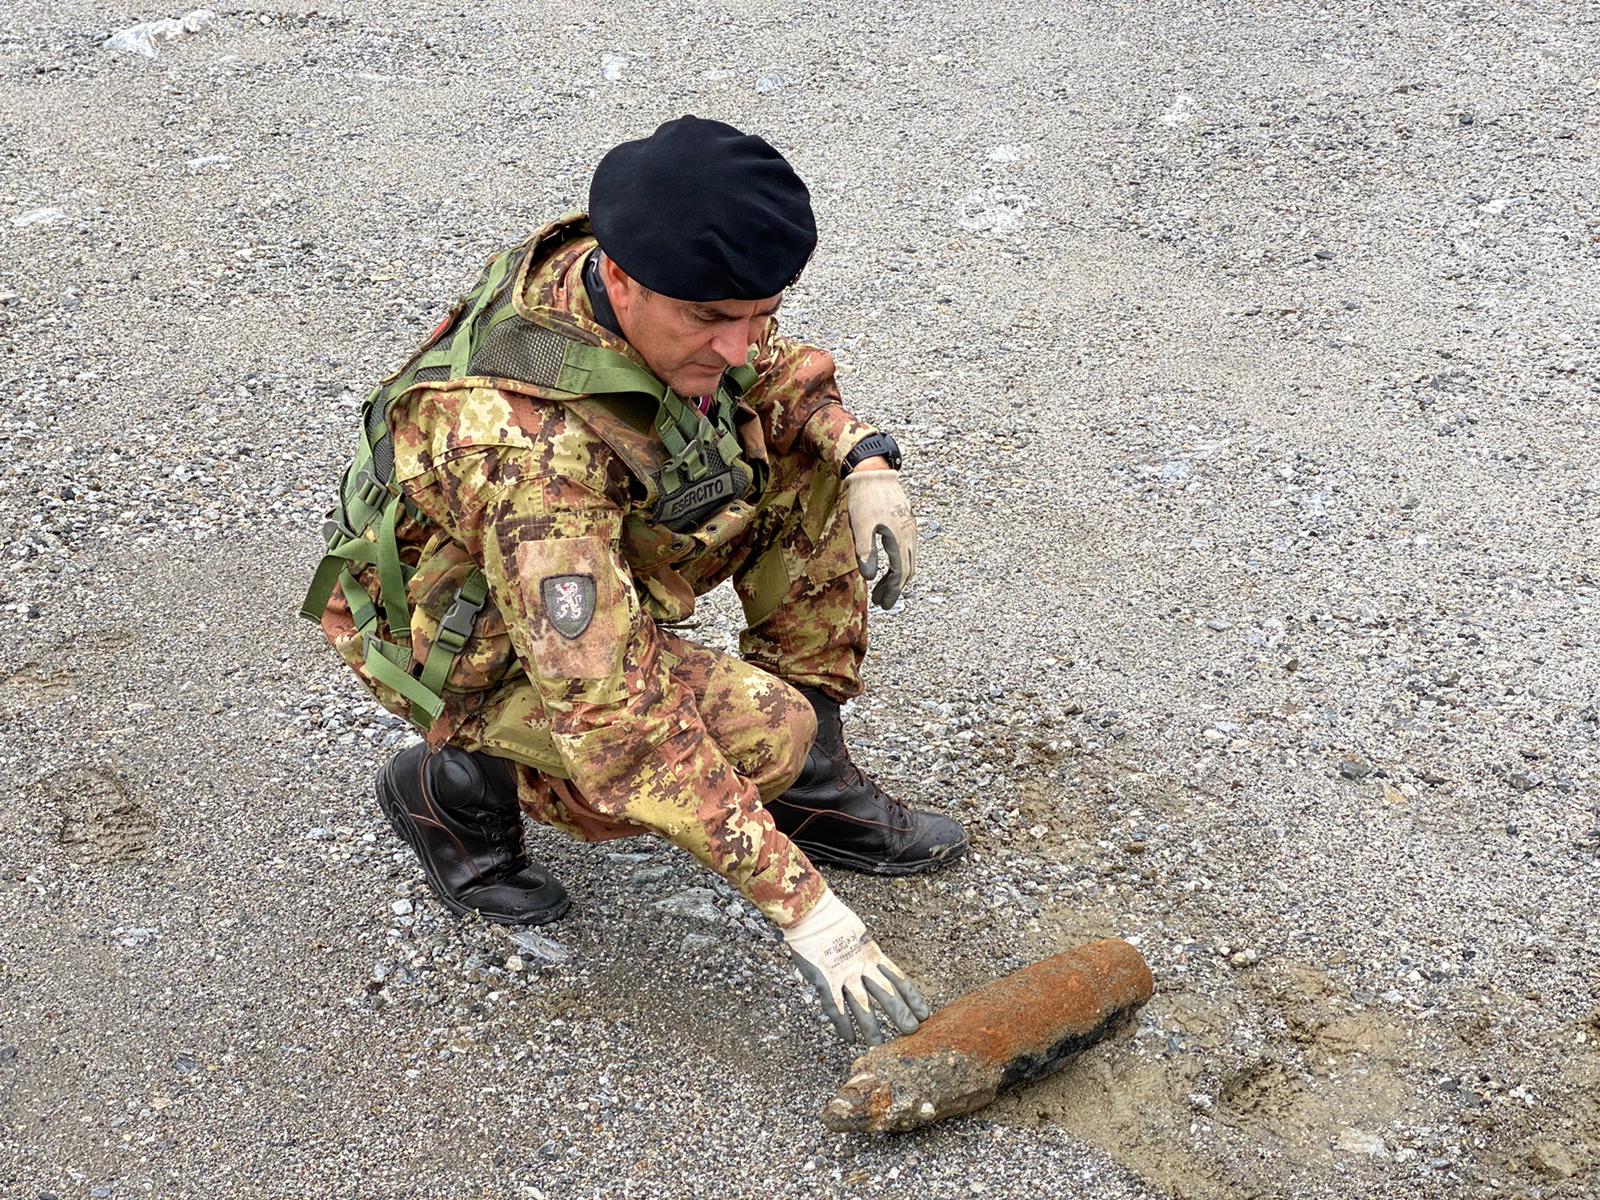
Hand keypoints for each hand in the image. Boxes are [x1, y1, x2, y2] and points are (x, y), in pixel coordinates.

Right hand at [782, 888, 930, 1044]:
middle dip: (900, 1014)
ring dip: (872, 1028)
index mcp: (872, 955)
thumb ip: (866, 954)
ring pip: (862, 1005)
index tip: (925, 1014)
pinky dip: (842, 1024)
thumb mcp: (857, 936)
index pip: (899, 979)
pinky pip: (835, 1006)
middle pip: (886, 994)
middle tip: (912, 1032)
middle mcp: (862, 967)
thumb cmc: (831, 921)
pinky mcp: (825, 979)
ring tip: (880, 1047)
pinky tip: (849, 1039)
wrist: (810, 913)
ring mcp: (843, 974)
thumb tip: (876, 967)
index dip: (913, 997)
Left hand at [843, 467, 915, 608]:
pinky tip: (888, 564)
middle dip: (895, 588)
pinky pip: (907, 548)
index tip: (883, 604)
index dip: (892, 590)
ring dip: (897, 576)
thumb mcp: (860, 525)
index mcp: (899, 537)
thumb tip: (868, 576)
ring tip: (881, 587)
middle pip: (908, 569)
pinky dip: (899, 562)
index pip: (900, 572)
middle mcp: (909, 534)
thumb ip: (865, 551)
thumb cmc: (864, 497)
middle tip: (881, 601)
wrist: (873, 470)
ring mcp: (910, 527)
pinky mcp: (906, 521)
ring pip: (909, 559)